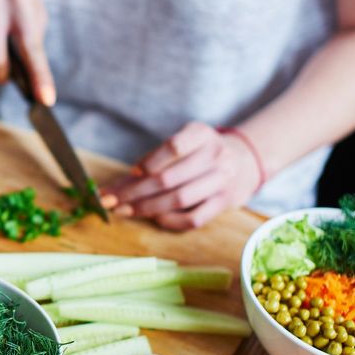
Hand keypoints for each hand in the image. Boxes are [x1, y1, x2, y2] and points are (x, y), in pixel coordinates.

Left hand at [100, 122, 261, 229]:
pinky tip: (155, 218)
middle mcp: (216, 155)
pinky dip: (170, 220)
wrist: (243, 161)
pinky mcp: (224, 203)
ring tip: (125, 211)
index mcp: (202, 134)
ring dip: (147, 208)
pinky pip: (194, 218)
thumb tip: (115, 186)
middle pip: (169, 178)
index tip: (130, 173)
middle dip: (135, 192)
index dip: (149, 162)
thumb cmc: (199, 153)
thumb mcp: (183, 144)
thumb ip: (152, 160)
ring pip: (179, 199)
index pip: (174, 147)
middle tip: (110, 200)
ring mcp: (222, 181)